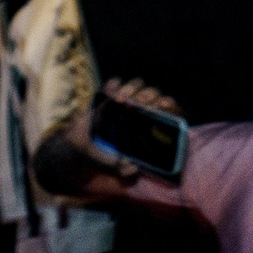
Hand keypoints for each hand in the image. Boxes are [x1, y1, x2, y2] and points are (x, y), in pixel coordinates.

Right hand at [52, 78, 181, 187]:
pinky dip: (113, 85)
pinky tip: (108, 94)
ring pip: (138, 85)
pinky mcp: (110, 95)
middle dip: (147, 95)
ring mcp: (127, 100)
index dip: (171, 107)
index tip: (163, 105)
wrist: (81, 150)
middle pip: (154, 93)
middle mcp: (144, 110)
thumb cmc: (105, 158)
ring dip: (130, 88)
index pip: (171, 110)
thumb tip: (132, 169)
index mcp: (153, 126)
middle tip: (136, 104)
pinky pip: (115, 83)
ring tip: (119, 100)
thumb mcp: (115, 167)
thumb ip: (124, 170)